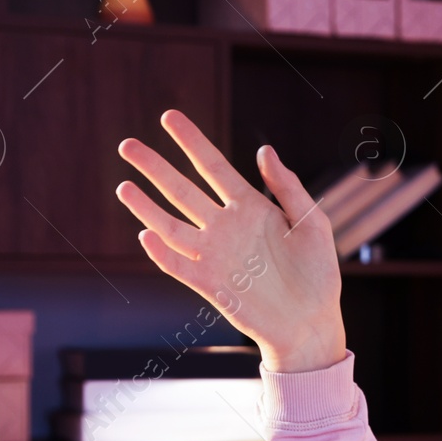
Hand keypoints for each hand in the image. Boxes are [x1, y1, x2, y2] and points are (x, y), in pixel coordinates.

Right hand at [115, 110, 346, 372]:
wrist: (312, 322)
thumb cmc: (317, 273)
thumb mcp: (313, 223)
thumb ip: (288, 188)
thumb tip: (265, 149)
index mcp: (251, 208)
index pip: (213, 167)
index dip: (191, 142)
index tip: (169, 117)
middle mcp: (226, 227)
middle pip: (183, 190)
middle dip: (155, 167)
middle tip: (127, 145)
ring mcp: (215, 255)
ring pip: (172, 226)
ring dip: (147, 207)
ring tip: (124, 186)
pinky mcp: (210, 285)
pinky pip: (180, 266)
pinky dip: (162, 253)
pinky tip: (147, 234)